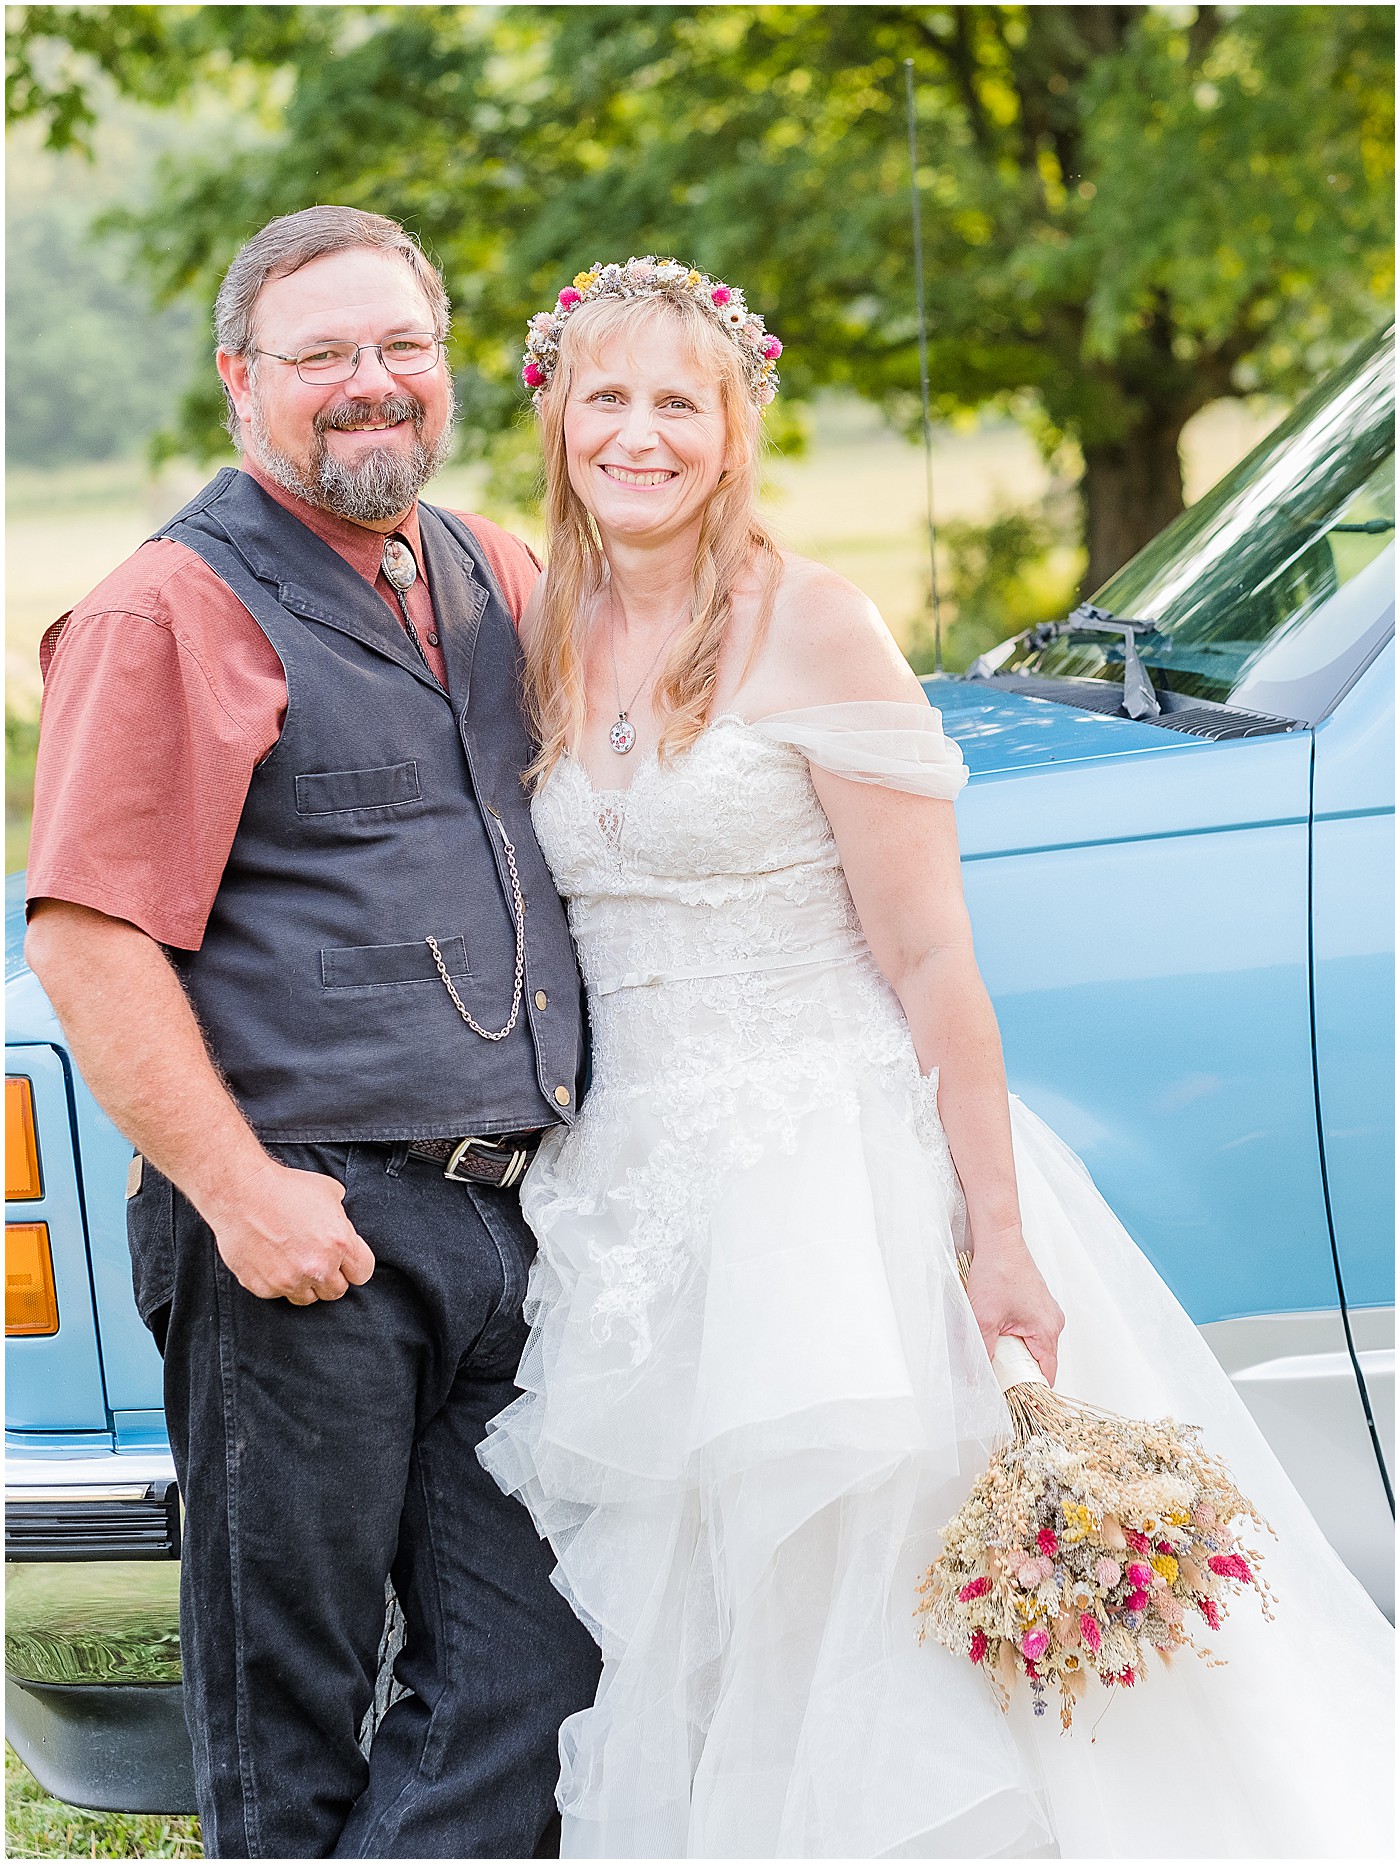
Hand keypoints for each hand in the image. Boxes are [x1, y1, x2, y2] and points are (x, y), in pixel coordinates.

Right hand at [205, 1159, 375, 1303]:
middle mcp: (317, 1268)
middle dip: (331, 1277)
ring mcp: (289, 1280)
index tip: (346, 1261)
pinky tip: (273, 1261)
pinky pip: (278, 1294)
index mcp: (339, 1244)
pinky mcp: (263, 1287)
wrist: (241, 1192)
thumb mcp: (329, 1193)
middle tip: (318, 1260)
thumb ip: (341, 1219)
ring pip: (307, 1298)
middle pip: (337, 1291)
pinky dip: (278, 1282)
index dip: (355, 1265)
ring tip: (295, 1262)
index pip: (362, 1273)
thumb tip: (342, 1229)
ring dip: (305, 1284)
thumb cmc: (284, 1188)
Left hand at [963, 1230, 1064, 1385]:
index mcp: (1047, 1330)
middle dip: (1020, 1371)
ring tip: (996, 1353)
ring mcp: (1046, 1312)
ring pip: (1034, 1345)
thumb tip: (981, 1373)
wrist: (999, 1242)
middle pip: (1040, 1361)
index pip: (1047, 1374)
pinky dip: (1016, 1337)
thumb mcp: (984, 1318)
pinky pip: (1030, 1330)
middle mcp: (1052, 1322)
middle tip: (999, 1377)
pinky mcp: (1037, 1304)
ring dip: (1016, 1353)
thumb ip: (984, 1350)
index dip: (1032, 1391)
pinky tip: (998, 1333)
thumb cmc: (997, 1272)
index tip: (1017, 1400)